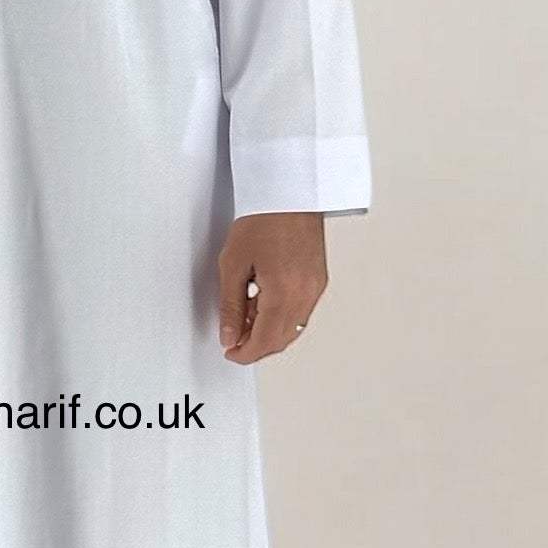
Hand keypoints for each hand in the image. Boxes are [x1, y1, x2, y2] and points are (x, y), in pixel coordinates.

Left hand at [217, 212, 327, 364]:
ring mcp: (315, 288)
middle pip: (281, 340)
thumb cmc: (262, 219)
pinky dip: (281, 317)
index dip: (245, 353)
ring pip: (292, 329)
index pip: (264, 341)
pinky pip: (300, 313)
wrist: (289, 193)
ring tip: (244, 314)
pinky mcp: (319, 281)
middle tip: (233, 338)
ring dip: (268, 331)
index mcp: (284, 292)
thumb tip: (228, 336)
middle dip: (256, 346)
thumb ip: (230, 307)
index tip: (230, 352)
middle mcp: (305, 294)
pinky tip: (262, 303)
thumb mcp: (233, 265)